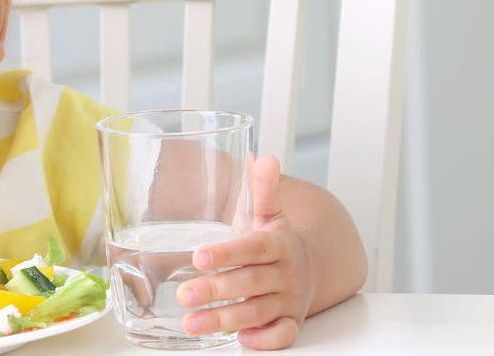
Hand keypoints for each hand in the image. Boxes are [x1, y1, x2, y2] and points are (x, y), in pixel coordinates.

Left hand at [176, 155, 314, 349]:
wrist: (309, 267)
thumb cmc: (274, 241)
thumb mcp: (268, 213)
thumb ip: (262, 188)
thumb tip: (261, 157)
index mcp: (277, 244)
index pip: (252, 248)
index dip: (227, 254)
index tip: (199, 256)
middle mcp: (285, 273)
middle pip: (250, 283)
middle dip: (216, 290)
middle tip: (184, 294)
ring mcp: (288, 300)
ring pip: (258, 312)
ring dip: (224, 319)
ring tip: (191, 323)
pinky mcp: (291, 322)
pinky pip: (283, 336)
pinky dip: (265, 340)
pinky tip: (240, 339)